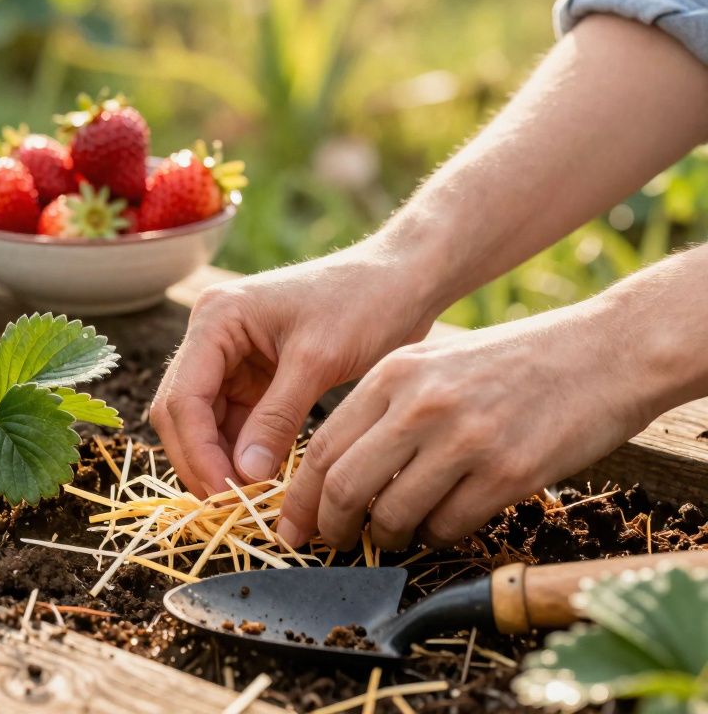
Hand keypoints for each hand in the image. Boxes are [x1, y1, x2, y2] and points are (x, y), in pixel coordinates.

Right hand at [150, 242, 438, 499]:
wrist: (402, 279)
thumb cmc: (364, 303)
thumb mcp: (318, 361)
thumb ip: (276, 418)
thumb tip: (243, 477)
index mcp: (216, 318)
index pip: (184, 397)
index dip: (198, 452)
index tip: (226, 496)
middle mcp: (211, 335)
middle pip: (180, 412)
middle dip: (200, 461)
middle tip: (232, 507)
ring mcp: (228, 357)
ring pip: (202, 423)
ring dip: (219, 462)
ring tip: (248, 501)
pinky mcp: (252, 377)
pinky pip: (232, 423)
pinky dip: (241, 454)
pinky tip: (261, 482)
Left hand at [277, 300, 660, 550]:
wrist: (603, 352)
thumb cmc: (512, 362)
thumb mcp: (433, 363)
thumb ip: (384, 408)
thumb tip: (335, 474)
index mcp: (394, 375)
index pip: (322, 449)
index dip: (300, 500)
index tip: (292, 528)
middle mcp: (422, 405)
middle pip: (346, 488)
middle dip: (331, 528)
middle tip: (334, 544)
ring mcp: (466, 439)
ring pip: (395, 515)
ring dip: (389, 537)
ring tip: (398, 533)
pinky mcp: (509, 472)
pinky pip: (449, 526)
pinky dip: (437, 536)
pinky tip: (445, 522)